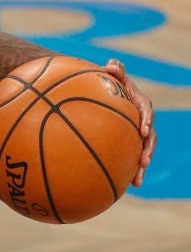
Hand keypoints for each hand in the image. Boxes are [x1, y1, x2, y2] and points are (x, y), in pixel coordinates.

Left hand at [105, 58, 155, 186]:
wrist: (102, 94)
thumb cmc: (107, 84)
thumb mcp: (112, 76)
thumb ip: (114, 71)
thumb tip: (110, 65)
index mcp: (139, 104)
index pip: (146, 112)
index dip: (146, 121)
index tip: (143, 131)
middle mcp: (141, 120)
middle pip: (149, 137)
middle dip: (147, 149)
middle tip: (143, 160)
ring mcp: (136, 133)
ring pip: (143, 151)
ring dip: (141, 166)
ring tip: (138, 179)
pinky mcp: (129, 143)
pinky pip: (131, 157)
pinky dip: (131, 170)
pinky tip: (128, 185)